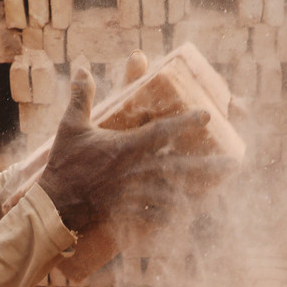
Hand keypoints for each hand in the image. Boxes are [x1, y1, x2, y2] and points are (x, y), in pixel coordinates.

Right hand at [38, 53, 208, 231]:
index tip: (208, 115)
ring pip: (174, 194)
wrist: (52, 205)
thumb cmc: (63, 164)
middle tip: (234, 164)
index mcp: (125, 148)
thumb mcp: (71, 127)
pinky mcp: (127, 213)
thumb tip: (82, 69)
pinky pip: (156, 216)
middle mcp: (134, 172)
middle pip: (179, 168)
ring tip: (220, 191)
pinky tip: (189, 217)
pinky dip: (173, 217)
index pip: (161, 132)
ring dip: (198, 193)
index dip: (186, 122)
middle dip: (209, 166)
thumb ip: (81, 98)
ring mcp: (133, 195)